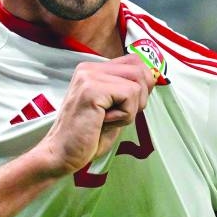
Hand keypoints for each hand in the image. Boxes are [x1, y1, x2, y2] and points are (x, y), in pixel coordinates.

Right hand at [37, 54, 155, 176]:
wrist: (61, 155)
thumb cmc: (87, 137)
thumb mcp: (114, 108)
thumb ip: (129, 91)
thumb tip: (154, 78)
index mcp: (93, 70)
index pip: (134, 61)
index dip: (143, 84)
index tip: (130, 105)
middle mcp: (89, 68)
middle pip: (140, 69)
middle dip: (140, 98)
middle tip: (119, 116)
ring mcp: (89, 77)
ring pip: (137, 83)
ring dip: (131, 108)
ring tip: (108, 119)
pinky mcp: (91, 89)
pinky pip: (129, 95)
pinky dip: (124, 115)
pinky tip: (103, 122)